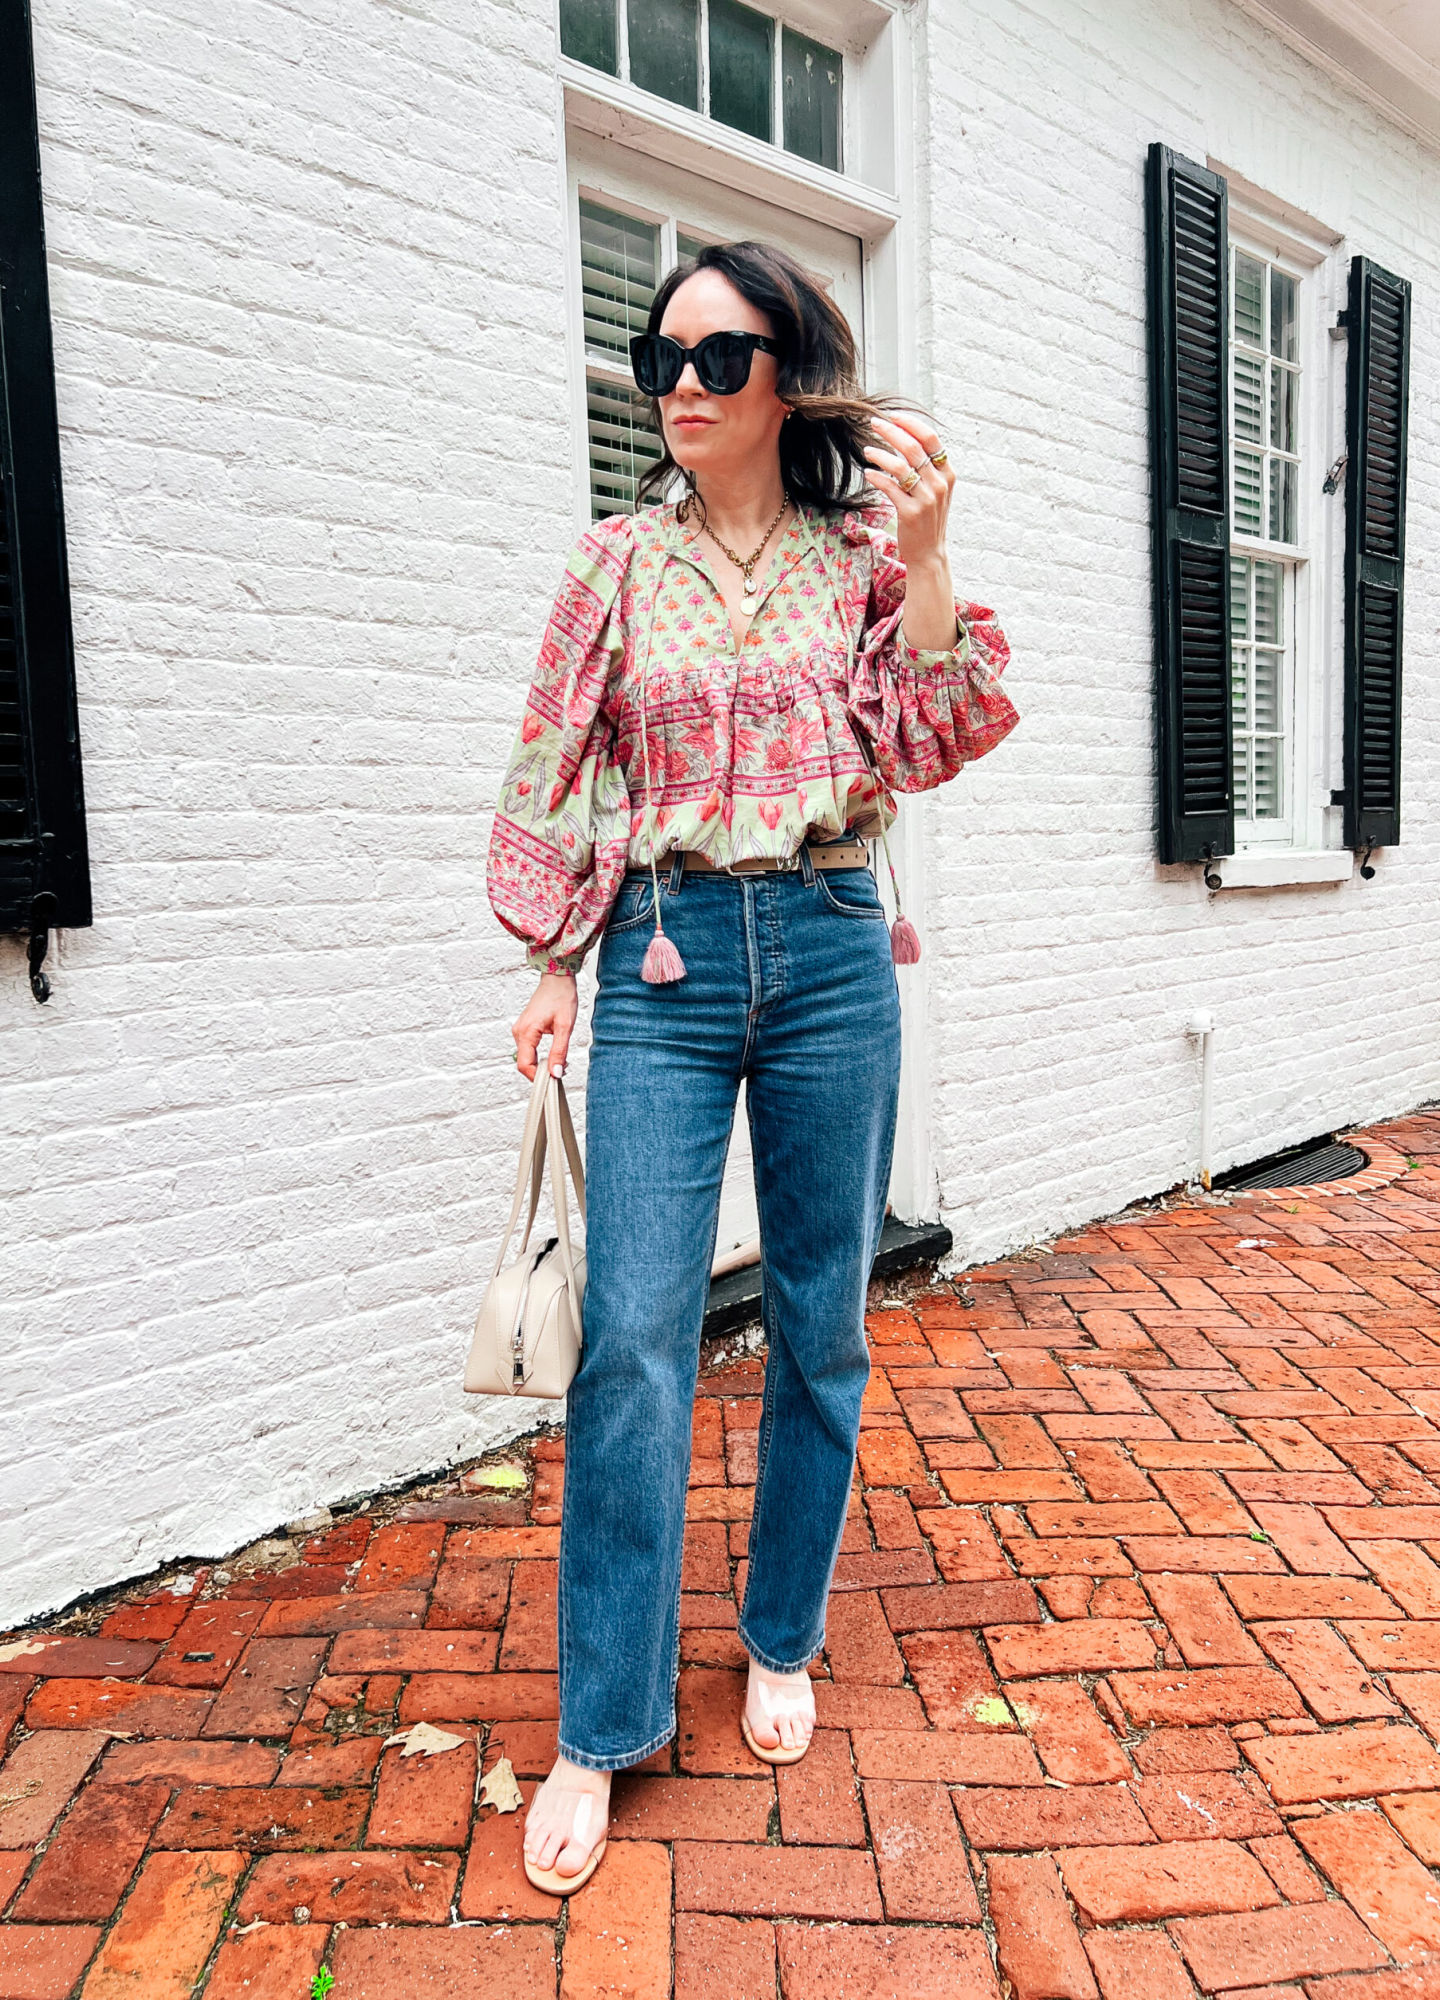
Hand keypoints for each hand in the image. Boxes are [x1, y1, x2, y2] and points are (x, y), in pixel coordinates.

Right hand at [512, 972, 577, 1081]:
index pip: (525, 1065)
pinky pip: (528, 1049)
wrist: (557, 979)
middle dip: (541, 1072)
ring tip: (560, 1061)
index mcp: (526, 1032)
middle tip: (561, 1070)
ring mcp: (520, 1030)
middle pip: (524, 1063)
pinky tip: (554, 1054)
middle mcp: (519, 1032)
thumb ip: (559, 1051)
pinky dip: (539, 1056)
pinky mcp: (524, 1029)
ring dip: (541, 1064)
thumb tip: (556, 1072)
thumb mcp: (565, 1027)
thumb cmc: (561, 997)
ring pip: (526, 1057)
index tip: (554, 1080)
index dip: (538, 1077)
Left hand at [863, 411, 955, 568]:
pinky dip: (876, 477)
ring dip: (880, 454)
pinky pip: (890, 487)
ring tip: (867, 450)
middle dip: (891, 431)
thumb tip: (904, 438)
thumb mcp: (935, 490)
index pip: (930, 438)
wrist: (929, 553)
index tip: (893, 416)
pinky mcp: (911, 512)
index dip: (910, 423)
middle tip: (874, 423)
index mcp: (947, 473)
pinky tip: (868, 473)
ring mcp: (926, 499)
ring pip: (900, 466)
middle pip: (913, 447)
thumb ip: (926, 467)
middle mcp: (939, 484)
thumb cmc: (928, 518)